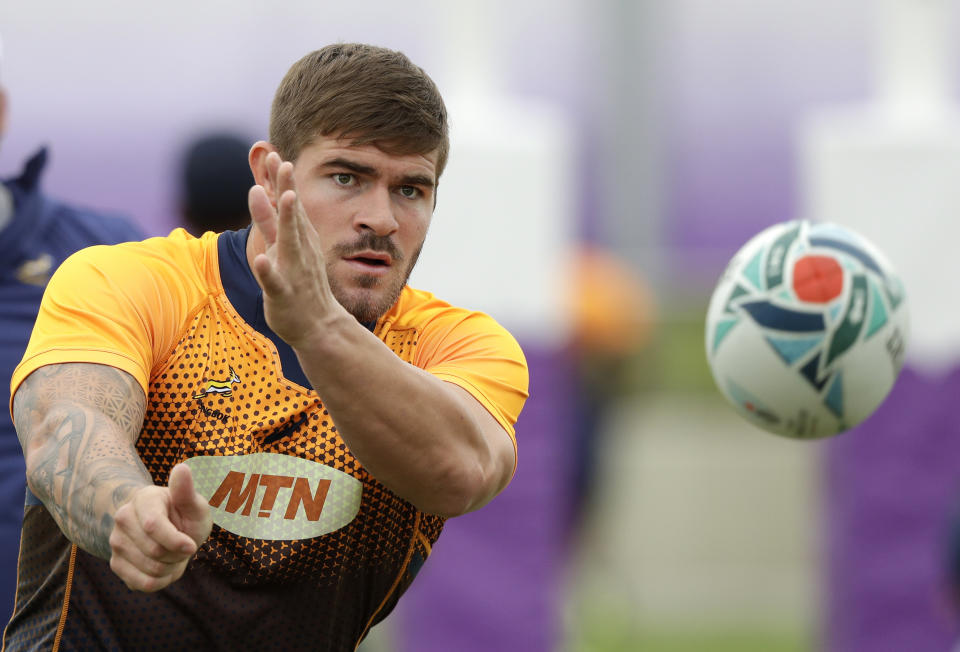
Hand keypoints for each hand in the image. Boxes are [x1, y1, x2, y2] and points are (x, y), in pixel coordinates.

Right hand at [108, 463, 212, 591]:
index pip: (152, 526)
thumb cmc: (185, 516)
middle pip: (154, 552)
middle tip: (183, 545)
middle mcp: (123, 518)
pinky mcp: (116, 564)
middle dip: (178, 554)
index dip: (177, 541)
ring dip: (171, 568)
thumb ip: (187, 491)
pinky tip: (165, 567)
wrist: (171, 530)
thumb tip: (181, 468)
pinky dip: (162, 580)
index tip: (192, 545)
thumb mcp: (194, 505)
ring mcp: (116, 542)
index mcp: (143, 499)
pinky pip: (143, 584)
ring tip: (173, 554)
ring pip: (150, 570)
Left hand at [248, 152, 346, 346]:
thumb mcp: (284, 246)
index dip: (281, 180)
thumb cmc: (301, 283)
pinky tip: (263, 260)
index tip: (275, 154)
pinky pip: (275, 282)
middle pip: (290, 215)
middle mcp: (297, 250)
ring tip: (281, 197)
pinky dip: (269, 271)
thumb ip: (269, 218)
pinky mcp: (283, 294)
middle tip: (281, 162)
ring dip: (284, 220)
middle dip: (285, 188)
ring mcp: (292, 271)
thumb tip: (257, 187)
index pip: (289, 204)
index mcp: (298, 238)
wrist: (319, 325)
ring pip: (287, 242)